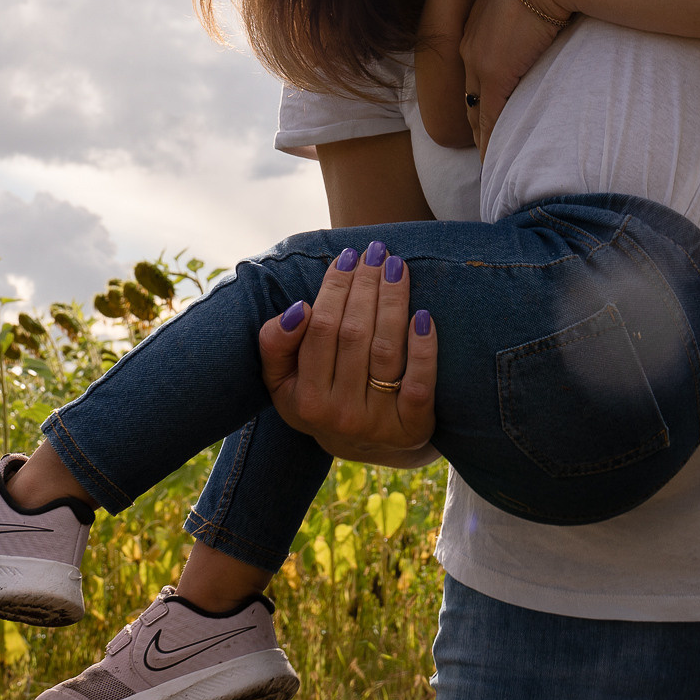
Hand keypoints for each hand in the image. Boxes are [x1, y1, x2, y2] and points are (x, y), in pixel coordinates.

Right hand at [257, 243, 439, 466]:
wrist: (365, 447)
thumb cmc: (320, 398)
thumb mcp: (282, 380)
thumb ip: (275, 344)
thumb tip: (300, 308)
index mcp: (305, 399)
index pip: (320, 330)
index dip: (334, 290)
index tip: (346, 258)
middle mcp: (339, 414)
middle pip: (354, 335)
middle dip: (365, 287)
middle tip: (376, 252)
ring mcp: (377, 422)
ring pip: (386, 351)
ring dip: (393, 303)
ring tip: (397, 267)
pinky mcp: (413, 427)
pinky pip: (420, 383)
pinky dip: (423, 348)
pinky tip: (424, 316)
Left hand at [460, 0, 569, 152]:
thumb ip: (536, 7)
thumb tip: (557, 12)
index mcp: (479, 24)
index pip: (475, 72)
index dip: (480, 97)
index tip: (488, 118)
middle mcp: (470, 44)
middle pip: (469, 96)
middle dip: (476, 124)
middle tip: (486, 151)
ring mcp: (480, 60)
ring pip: (475, 111)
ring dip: (483, 138)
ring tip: (491, 163)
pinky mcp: (495, 73)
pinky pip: (490, 117)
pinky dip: (491, 141)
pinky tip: (495, 159)